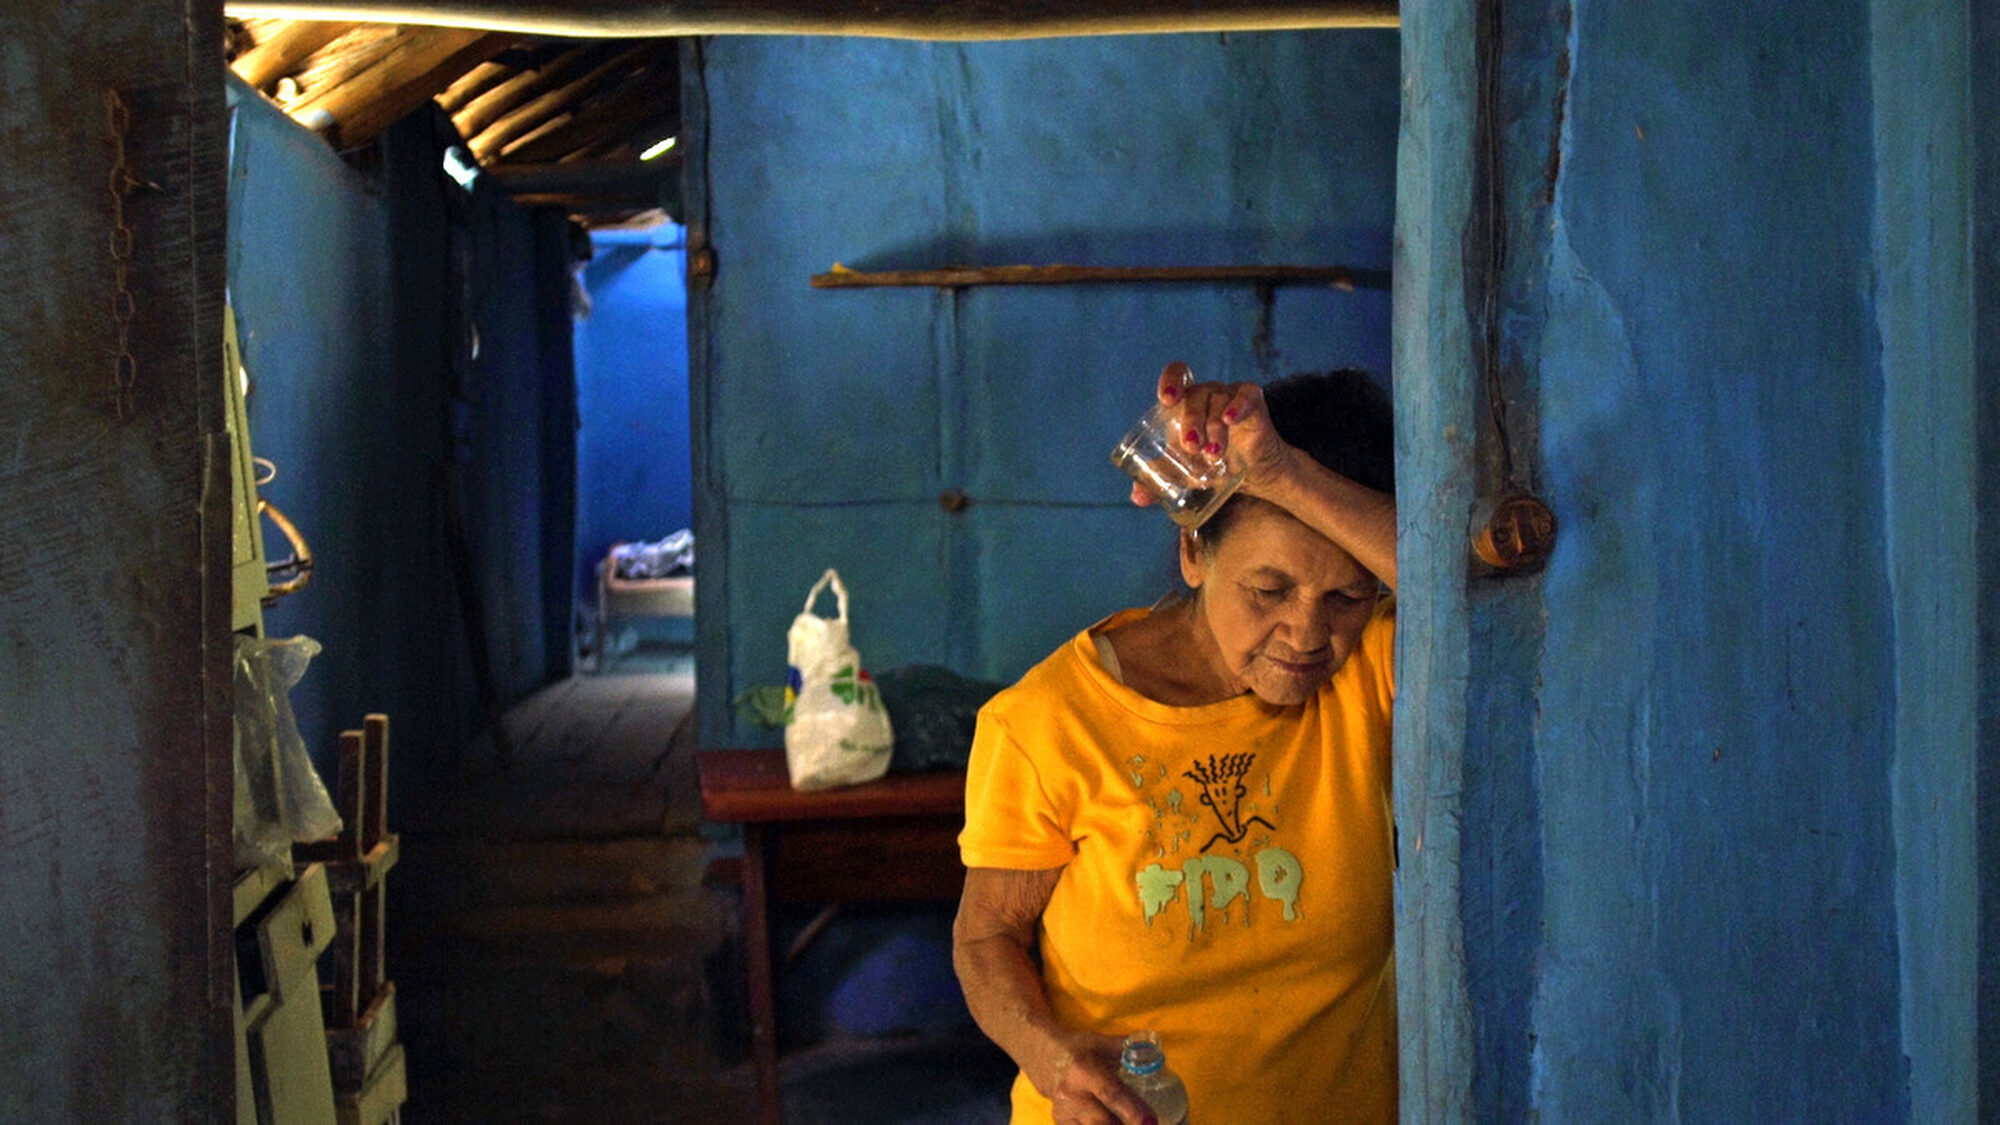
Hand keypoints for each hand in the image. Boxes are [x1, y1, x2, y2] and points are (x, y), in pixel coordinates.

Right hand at [1043, 1034, 1159, 1124]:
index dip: (1132, 1109)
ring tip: (1129, 1123)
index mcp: (1084, 1070)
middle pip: (1102, 1123)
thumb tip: (1157, 1054)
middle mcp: (1070, 1094)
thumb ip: (1130, 1049)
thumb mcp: (1103, 1043)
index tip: (1151, 1121)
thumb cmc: (1081, 1050)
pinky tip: (1113, 1123)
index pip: (1110, 1094)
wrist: (1044, 1059)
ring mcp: (1063, 1113)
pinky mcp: (1061, 1124)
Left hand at [1128, 361, 1297, 509]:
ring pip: (1218, 400)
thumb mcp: (1184, 474)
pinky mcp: (1252, 401)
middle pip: (1194, 394)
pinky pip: (1245, 396)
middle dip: (1191, 421)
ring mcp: (1230, 395)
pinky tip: (1229, 419)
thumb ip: (1159, 482)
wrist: (1253, 476)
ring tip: (1213, 455)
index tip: (1167, 400)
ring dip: (1213, 427)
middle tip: (1191, 448)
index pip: (1177, 375)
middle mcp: (1207, 394)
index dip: (1171, 382)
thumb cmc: (1213, 465)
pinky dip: (1236, 406)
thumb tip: (1138, 497)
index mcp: (1186, 403)